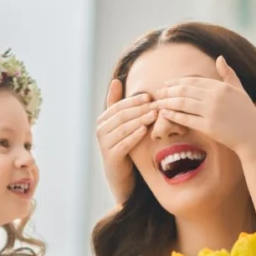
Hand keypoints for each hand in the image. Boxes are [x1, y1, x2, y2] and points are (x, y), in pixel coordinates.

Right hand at [96, 79, 157, 204]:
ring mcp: (104, 145)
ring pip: (123, 128)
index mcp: (103, 120)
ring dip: (139, 120)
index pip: (119, 106)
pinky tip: (145, 130)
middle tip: (155, 105)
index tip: (150, 96)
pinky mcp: (111, 157)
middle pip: (121, 116)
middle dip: (139, 109)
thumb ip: (118, 104)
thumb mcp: (122, 124)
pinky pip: (124, 144)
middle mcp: (100, 131)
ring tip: (154, 115)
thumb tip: (116, 80)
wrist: (121, 174)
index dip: (134, 100)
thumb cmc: (123, 145)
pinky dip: (134, 135)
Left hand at [152, 56, 255, 157]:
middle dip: (168, 91)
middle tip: (157, 92)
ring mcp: (211, 111)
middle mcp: (215, 97)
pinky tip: (165, 114)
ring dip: (167, 102)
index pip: (194, 80)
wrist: (253, 136)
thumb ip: (228, 74)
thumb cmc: (247, 114)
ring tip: (157, 103)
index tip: (167, 84)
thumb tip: (219, 57)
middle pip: (185, 90)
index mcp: (221, 86)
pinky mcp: (208, 127)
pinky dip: (173, 115)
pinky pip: (186, 119)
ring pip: (182, 103)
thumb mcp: (239, 90)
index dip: (178, 81)